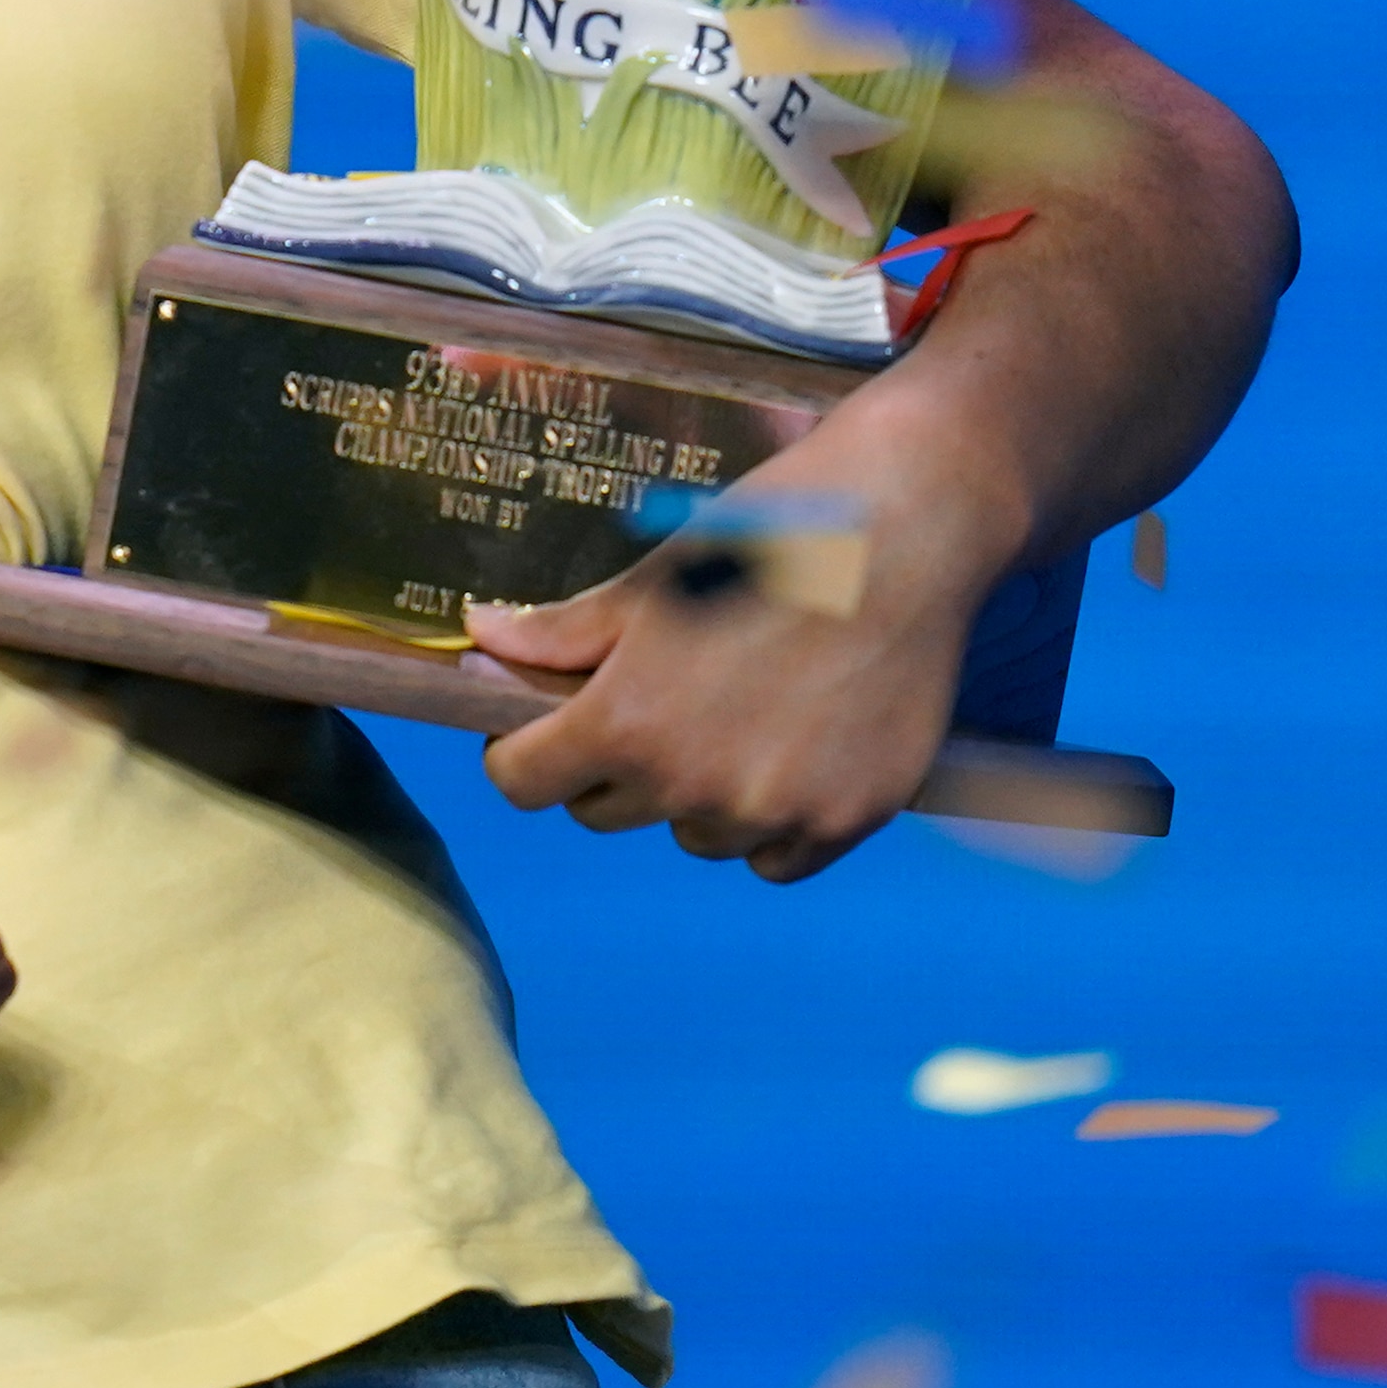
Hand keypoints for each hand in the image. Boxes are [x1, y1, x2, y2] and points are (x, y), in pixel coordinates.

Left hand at [467, 461, 1001, 881]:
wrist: (907, 528)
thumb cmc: (770, 537)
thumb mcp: (651, 578)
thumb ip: (562, 632)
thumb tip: (479, 638)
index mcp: (628, 722)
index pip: (524, 783)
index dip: (521, 751)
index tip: (544, 726)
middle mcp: (696, 785)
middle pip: (604, 812)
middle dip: (610, 765)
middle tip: (656, 700)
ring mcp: (776, 811)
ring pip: (694, 836)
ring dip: (697, 794)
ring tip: (739, 710)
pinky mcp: (848, 820)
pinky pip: (775, 858)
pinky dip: (771, 823)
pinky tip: (792, 750)